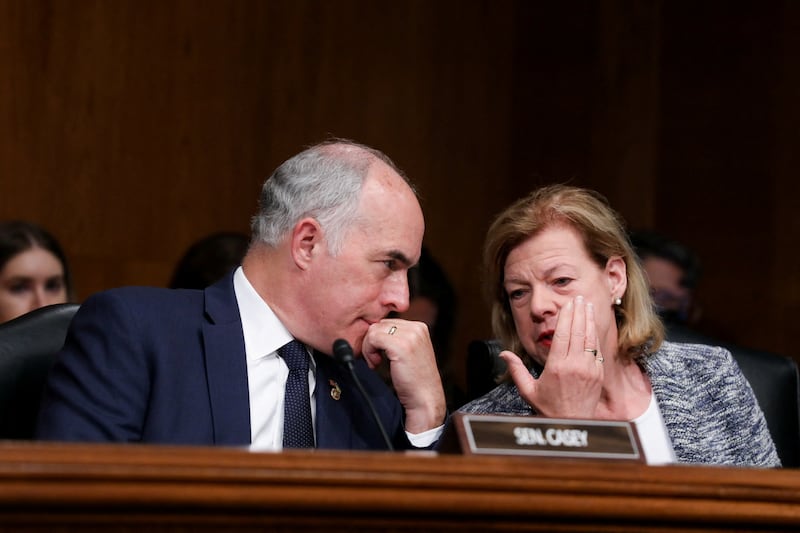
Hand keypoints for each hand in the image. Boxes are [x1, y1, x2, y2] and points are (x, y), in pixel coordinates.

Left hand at [362, 319, 445, 432]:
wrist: (425, 398)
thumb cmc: (415, 381)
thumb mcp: (409, 352)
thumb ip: (398, 338)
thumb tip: (373, 331)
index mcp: (419, 327)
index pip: (388, 322)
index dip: (379, 339)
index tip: (380, 355)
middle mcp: (416, 327)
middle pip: (379, 324)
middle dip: (373, 342)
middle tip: (376, 360)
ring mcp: (410, 335)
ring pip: (374, 329)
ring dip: (369, 347)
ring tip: (377, 362)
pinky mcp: (400, 345)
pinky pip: (372, 338)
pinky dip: (369, 351)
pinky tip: (376, 364)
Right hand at [504, 296, 603, 417]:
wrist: (572, 424)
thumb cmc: (548, 408)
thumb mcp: (527, 389)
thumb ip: (516, 369)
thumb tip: (503, 353)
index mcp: (556, 367)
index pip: (562, 334)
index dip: (566, 316)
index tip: (568, 304)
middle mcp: (574, 365)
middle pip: (577, 332)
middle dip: (578, 312)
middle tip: (578, 298)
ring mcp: (589, 369)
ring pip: (590, 338)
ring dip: (589, 320)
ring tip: (588, 305)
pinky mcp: (598, 374)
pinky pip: (597, 350)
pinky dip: (595, 335)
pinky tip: (593, 325)